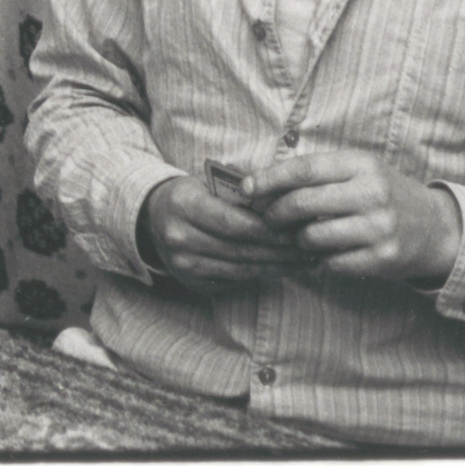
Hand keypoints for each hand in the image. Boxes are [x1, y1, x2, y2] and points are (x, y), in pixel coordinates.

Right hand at [137, 173, 320, 291]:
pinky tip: (282, 270)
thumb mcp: (208, 184)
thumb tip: (286, 202)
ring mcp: (183, 264)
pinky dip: (260, 277)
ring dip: (277, 268)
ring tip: (304, 263)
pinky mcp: (191, 282)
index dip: (268, 231)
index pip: (233, 223)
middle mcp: (180, 238)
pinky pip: (233, 282)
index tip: (297, 231)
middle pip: (240, 250)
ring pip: (240, 270)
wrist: (153, 218)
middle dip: (280, 252)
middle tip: (311, 249)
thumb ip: (241, 193)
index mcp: (184, 206)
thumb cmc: (191, 196)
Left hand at [232, 150, 463, 287]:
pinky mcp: (382, 258)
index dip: (269, 179)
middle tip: (267, 219)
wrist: (435, 228)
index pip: (304, 169)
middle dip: (275, 213)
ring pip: (312, 236)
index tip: (247, 189)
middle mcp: (371, 194)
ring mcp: (378, 228)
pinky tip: (322, 253)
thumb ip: (320, 174)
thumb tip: (265, 185)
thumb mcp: (360, 171)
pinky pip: (331, 262)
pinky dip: (318, 259)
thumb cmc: (385, 194)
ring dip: (296, 239)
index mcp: (361, 165)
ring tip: (300, 236)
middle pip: (302, 203)